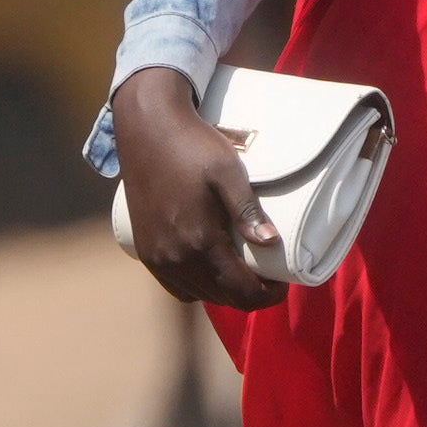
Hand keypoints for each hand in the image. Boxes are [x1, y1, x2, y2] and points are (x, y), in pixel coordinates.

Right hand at [111, 67, 288, 312]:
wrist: (147, 128)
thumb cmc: (192, 145)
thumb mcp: (227, 172)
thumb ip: (248, 209)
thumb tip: (271, 242)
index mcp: (199, 240)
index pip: (240, 290)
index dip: (266, 295)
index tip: (282, 283)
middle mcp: (174, 256)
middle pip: (221, 298)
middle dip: (248, 295)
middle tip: (267, 277)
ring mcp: (156, 256)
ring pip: (198, 294)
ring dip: (223, 292)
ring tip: (242, 273)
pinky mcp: (144, 249)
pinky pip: (175, 285)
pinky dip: (197, 286)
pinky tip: (210, 270)